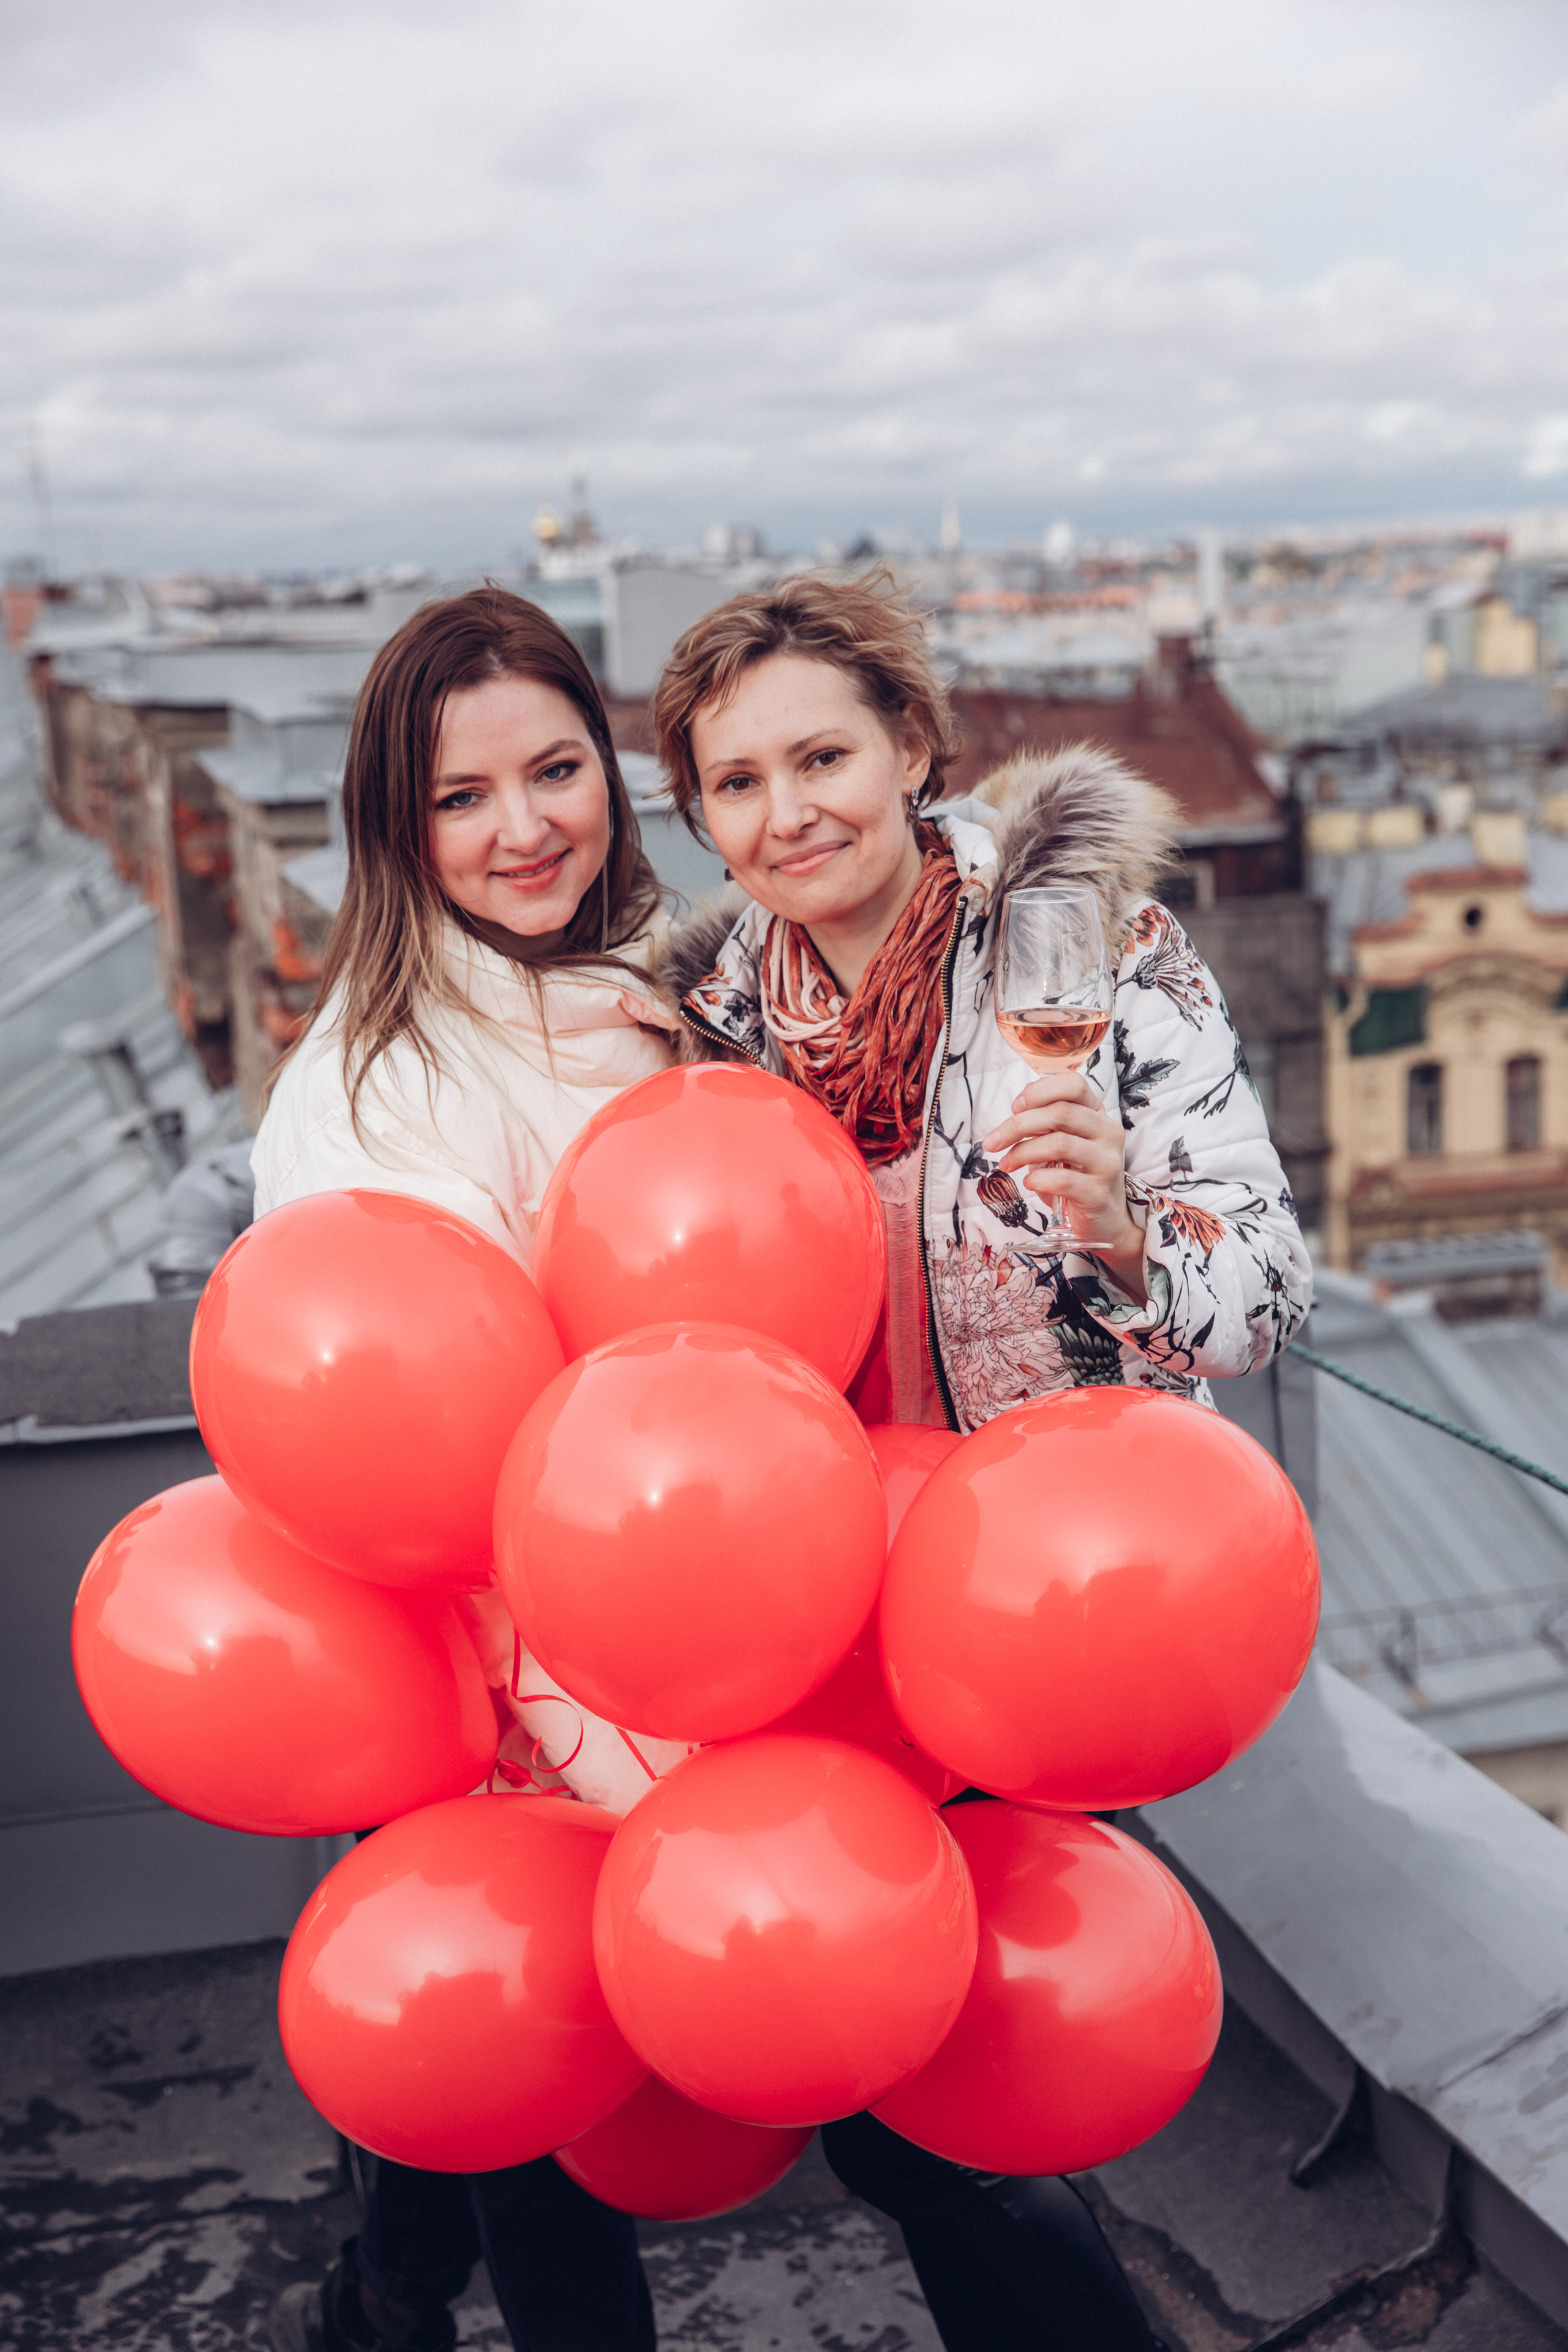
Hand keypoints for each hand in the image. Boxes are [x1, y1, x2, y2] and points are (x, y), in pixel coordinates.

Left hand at [982, 1070, 1146, 1300]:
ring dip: (1023, 1152)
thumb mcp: (1062, 1144)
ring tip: (1007, 1164)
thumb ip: (1044, 1126)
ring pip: (1060, 1143)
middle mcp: (1108, 1133)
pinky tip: (1029, 1182)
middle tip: (993, 1142)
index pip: (1074, 1084)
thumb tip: (1013, 1118)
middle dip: (1018, 1125)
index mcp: (1098, 1114)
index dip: (1040, 1091)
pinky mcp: (1099, 1192)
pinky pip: (1062, 1179)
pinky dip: (1037, 1179)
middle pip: (1060, 1113)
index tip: (1014, 1107)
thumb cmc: (1077, 1177)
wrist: (1105, 1221)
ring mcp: (1107, 1163)